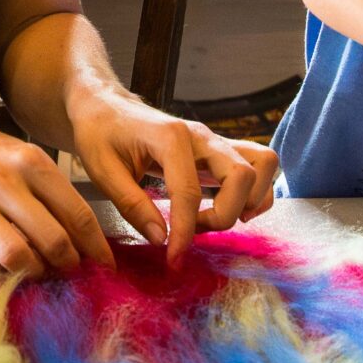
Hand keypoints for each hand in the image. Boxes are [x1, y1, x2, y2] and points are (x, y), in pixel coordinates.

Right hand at [0, 121, 113, 282]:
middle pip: (52, 240)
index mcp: (30, 161)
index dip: (96, 247)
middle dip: (69, 264)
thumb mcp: (22, 156)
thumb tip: (83, 240)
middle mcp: (2, 181)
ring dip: (34, 273)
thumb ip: (51, 192)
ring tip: (37, 272)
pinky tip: (0, 271)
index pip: (77, 213)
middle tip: (70, 271)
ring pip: (17, 257)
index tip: (105, 266)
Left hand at [68, 90, 278, 265]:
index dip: (185, 231)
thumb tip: (162, 239)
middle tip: (194, 231)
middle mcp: (201, 135)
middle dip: (225, 215)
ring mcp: (214, 140)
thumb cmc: (100, 133)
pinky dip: (256, 190)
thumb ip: (133, 205)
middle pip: (242, 175)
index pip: (189, 192)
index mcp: (169, 137)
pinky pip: (258, 163)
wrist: (105, 104)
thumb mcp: (102, 171)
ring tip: (217, 218)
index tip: (173, 258)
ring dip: (250, 199)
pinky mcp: (219, 148)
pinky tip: (230, 207)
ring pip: (262, 163)